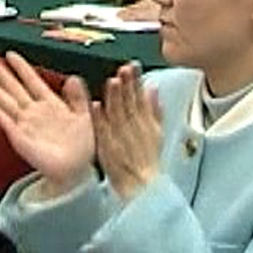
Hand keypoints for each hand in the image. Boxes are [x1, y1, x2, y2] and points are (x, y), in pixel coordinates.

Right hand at [0, 53, 94, 190]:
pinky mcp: (19, 137)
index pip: (32, 81)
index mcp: (51, 104)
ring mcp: (25, 124)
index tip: (10, 55)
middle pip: (14, 88)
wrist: (74, 171)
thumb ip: (78, 97)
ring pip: (6, 101)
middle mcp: (35, 112)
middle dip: (2, 74)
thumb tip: (73, 78)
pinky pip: (5, 120)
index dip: (21, 68)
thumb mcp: (84, 117)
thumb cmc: (81, 147)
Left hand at [89, 63, 162, 198]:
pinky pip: (102, 131)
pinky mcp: (107, 148)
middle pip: (129, 103)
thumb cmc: (147, 160)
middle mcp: (132, 128)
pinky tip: (95, 106)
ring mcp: (119, 137)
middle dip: (127, 85)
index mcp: (145, 122)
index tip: (133, 66)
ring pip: (116, 114)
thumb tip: (153, 89)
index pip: (140, 98)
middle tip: (124, 69)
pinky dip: (100, 119)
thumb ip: (155, 109)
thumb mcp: (157, 132)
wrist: (141, 186)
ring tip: (113, 82)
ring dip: (115, 98)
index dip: (137, 81)